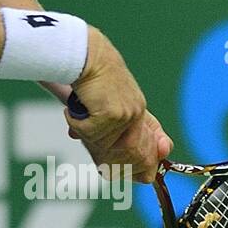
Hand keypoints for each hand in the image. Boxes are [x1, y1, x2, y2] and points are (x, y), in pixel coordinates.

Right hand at [65, 28, 172, 182]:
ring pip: (104, 147)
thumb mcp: (107, 108)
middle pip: (130, 158)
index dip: (140, 169)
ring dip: (86, 136)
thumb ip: (114, 135)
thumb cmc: (92, 81)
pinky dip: (76, 125)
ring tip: (78, 118)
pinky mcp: (113, 114)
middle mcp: (138, 117)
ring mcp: (128, 116)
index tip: (124, 171)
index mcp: (141, 116)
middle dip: (106, 155)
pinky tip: (74, 110)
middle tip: (87, 137)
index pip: (153, 156)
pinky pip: (89, 134)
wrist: (86, 56)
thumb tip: (120, 171)